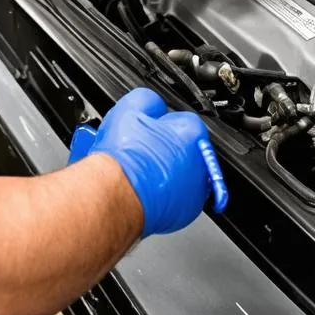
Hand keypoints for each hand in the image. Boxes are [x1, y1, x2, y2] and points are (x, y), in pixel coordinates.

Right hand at [68, 89, 212, 237]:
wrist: (115, 195)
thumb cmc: (124, 157)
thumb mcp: (130, 107)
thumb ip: (149, 100)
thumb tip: (153, 104)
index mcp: (191, 134)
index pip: (182, 122)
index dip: (161, 125)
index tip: (148, 131)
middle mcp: (200, 163)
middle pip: (184, 150)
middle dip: (165, 150)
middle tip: (142, 151)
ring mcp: (194, 191)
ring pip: (180, 176)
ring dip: (165, 173)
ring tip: (140, 172)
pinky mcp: (184, 214)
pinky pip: (175, 199)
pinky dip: (162, 196)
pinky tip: (142, 190)